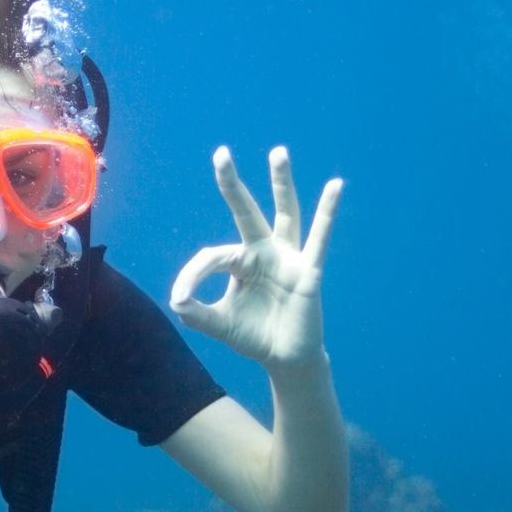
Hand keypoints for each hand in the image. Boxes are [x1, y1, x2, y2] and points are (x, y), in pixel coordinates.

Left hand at [170, 145, 342, 373]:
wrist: (285, 359)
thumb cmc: (254, 336)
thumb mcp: (220, 324)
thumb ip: (197, 313)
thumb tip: (176, 299)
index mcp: (241, 262)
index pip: (212, 256)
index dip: (193, 275)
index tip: (181, 297)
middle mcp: (264, 252)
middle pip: (245, 212)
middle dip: (232, 185)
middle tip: (220, 152)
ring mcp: (288, 258)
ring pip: (286, 213)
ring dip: (281, 184)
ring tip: (278, 153)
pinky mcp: (308, 271)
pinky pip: (319, 238)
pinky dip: (328, 212)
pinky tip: (335, 187)